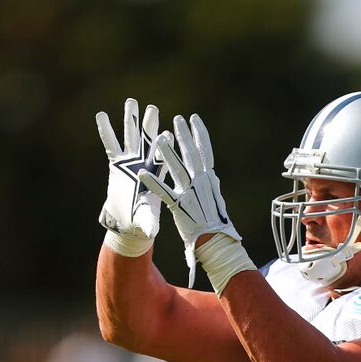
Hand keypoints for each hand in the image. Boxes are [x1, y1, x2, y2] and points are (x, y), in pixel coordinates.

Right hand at [96, 98, 166, 254]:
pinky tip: (102, 116)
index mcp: (155, 176)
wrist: (130, 222)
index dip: (165, 147)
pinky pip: (111, 144)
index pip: (162, 159)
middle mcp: (144, 164)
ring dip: (131, 120)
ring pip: (131, 137)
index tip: (169, 134)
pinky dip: (107, 130)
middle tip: (152, 108)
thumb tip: (152, 232)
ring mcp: (131, 162)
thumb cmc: (142, 221)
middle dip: (149, 126)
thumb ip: (148, 223)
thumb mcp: (146, 220)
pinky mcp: (117, 164)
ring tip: (131, 101)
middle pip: (148, 142)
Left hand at [140, 114, 241, 286]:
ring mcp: (191, 194)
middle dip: (185, 136)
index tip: (194, 119)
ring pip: (178, 169)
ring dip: (169, 154)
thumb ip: (209, 186)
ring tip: (161, 138)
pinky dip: (153, 183)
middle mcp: (202, 184)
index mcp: (210, 180)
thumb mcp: (216, 199)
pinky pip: (164, 193)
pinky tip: (142, 174)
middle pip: (192, 155)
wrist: (217, 242)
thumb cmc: (216, 223)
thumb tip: (211, 175)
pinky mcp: (180, 207)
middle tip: (177, 120)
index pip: (206, 152)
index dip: (200, 135)